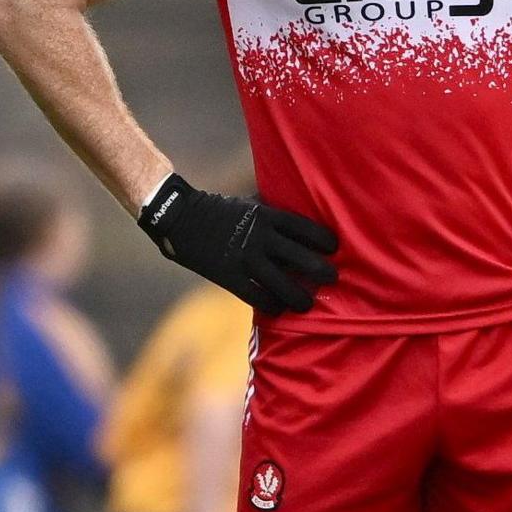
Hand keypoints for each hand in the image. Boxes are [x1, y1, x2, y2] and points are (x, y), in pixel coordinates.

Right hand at [137, 174, 338, 312]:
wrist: (178, 217)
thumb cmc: (218, 209)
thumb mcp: (249, 202)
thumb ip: (272, 211)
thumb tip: (301, 214)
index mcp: (266, 215)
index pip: (307, 229)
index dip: (326, 242)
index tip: (333, 250)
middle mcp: (260, 237)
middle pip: (303, 259)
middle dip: (323, 273)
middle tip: (332, 279)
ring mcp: (244, 258)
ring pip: (284, 285)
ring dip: (301, 298)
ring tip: (307, 304)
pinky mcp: (228, 275)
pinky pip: (258, 297)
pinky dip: (272, 306)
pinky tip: (278, 309)